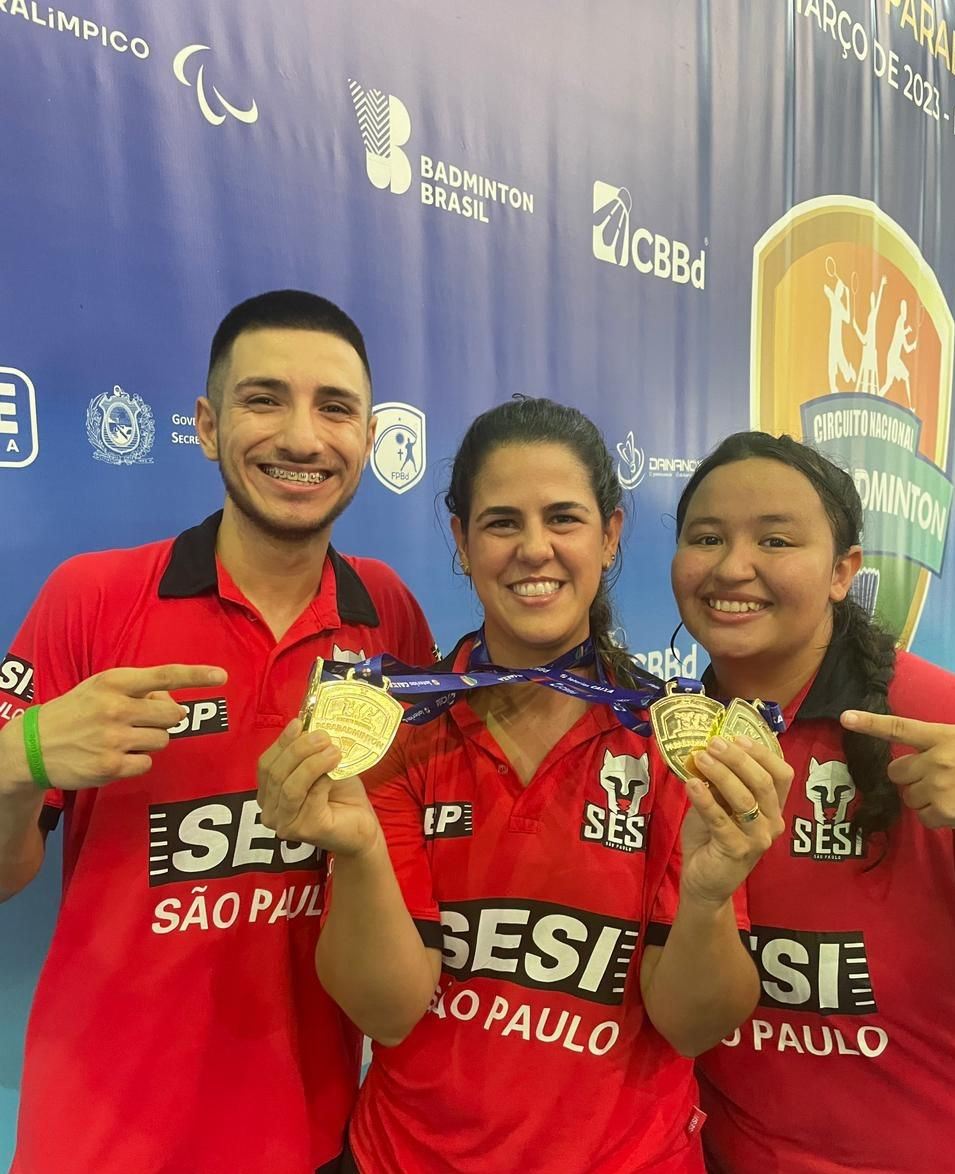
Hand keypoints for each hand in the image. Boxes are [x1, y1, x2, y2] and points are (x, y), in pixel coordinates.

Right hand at [3, 664, 227, 793]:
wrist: (33, 746)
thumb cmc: (76, 711)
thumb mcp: (100, 687)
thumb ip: (137, 689)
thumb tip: (173, 698)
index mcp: (115, 682)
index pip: (164, 674)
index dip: (196, 676)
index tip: (222, 676)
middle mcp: (116, 707)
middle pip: (173, 714)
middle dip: (164, 719)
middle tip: (140, 721)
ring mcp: (114, 738)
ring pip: (163, 740)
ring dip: (149, 741)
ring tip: (121, 739)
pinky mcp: (111, 766)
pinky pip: (148, 763)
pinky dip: (137, 762)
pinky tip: (114, 756)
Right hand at [257, 720, 380, 855]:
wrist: (362, 825)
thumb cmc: (339, 795)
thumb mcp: (321, 765)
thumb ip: (310, 750)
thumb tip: (308, 723)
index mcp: (268, 794)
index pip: (266, 765)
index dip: (281, 742)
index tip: (299, 723)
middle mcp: (270, 812)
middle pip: (276, 773)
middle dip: (299, 749)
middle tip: (323, 737)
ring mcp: (285, 824)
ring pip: (290, 786)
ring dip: (312, 763)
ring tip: (334, 751)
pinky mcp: (305, 830)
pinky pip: (310, 797)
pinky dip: (323, 779)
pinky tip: (336, 771)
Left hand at [678, 736, 791, 906]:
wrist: (705, 881)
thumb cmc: (713, 836)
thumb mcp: (719, 803)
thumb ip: (720, 782)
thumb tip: (707, 749)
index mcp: (774, 807)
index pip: (782, 774)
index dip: (762, 753)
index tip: (736, 737)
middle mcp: (773, 822)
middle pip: (763, 782)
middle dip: (737, 758)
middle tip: (713, 743)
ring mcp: (758, 839)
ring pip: (745, 799)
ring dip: (721, 774)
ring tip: (699, 758)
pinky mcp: (738, 851)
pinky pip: (721, 820)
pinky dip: (705, 798)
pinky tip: (691, 783)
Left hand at [842, 709, 954, 828]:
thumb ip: (939, 746)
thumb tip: (919, 760)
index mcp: (942, 736)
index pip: (899, 727)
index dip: (870, 723)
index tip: (845, 717)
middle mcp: (936, 759)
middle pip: (897, 771)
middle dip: (910, 777)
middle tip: (934, 778)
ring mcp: (938, 786)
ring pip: (908, 796)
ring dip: (923, 797)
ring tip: (949, 793)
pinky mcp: (944, 810)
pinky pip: (922, 816)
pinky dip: (934, 816)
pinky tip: (952, 809)